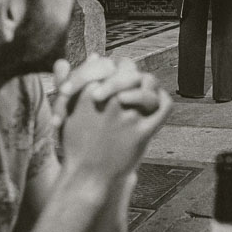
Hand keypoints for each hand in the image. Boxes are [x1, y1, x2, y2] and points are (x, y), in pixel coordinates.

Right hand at [59, 63, 170, 181]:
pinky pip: (162, 107)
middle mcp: (110, 101)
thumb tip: (96, 55)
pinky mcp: (142, 133)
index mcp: (88, 91)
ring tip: (140, 95)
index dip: (113, 67)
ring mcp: (128, 116)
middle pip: (130, 70)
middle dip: (130, 74)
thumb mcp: (69, 109)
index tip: (112, 75)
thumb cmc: (75, 142)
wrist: (87, 176)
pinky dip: (162, 100)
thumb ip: (79, 80)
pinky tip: (156, 102)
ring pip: (148, 85)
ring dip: (146, 87)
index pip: (109, 63)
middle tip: (129, 82)